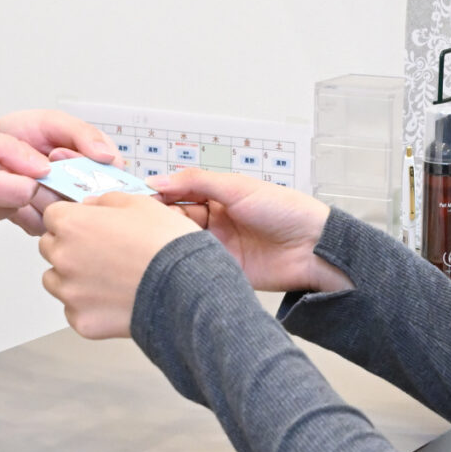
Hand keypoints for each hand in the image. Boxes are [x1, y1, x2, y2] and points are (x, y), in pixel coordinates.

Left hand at [0, 109, 118, 234]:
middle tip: (38, 161)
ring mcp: (61, 209)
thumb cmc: (13, 135)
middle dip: (60, 177)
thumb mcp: (50, 123)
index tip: (59, 152)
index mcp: (91, 165)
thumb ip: (82, 133)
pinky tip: (15, 191)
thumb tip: (108, 155)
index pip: (112, 177)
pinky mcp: (39, 225)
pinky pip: (42, 223)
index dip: (89, 168)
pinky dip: (25, 205)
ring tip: (24, 174)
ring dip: (40, 190)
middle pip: (91, 199)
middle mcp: (80, 190)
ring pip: (65, 212)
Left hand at [37, 194, 209, 339]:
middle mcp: (62, 257)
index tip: (87, 225)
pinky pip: (73, 310)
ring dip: (72, 278)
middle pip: (49, 247)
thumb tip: (90, 206)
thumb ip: (105, 201)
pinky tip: (113, 299)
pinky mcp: (81, 321)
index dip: (72, 218)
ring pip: (56, 281)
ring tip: (107, 278)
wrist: (184, 287)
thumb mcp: (139, 203)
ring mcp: (69, 293)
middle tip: (101, 252)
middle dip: (68, 247)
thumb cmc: (165, 244)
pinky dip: (88, 306)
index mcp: (72, 224)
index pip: (52, 216)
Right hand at [148, 170, 348, 295]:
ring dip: (166, 242)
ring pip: (180, 243)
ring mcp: (217, 247)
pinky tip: (167, 261)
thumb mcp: (238, 187)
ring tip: (150, 240)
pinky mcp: (221, 271)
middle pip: (174, 220)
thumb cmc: (286, 210)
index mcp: (218, 196)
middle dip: (157, 220)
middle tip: (140, 222)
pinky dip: (180, 264)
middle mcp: (215, 221)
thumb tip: (158, 179)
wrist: (314, 248)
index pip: (178, 194)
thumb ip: (196, 182)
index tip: (137, 198)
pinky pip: (194, 267)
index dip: (158, 196)